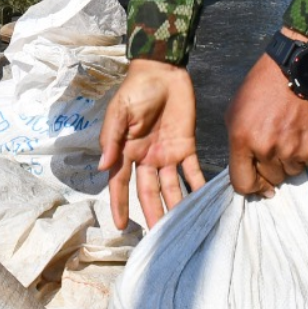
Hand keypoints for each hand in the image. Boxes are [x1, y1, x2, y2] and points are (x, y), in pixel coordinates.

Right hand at [98, 59, 205, 229]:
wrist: (163, 71)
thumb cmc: (136, 90)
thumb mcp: (119, 112)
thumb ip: (111, 139)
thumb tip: (102, 167)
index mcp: (127, 151)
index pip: (120, 184)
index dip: (120, 205)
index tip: (121, 226)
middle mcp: (146, 158)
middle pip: (149, 192)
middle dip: (153, 213)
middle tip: (159, 237)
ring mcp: (167, 154)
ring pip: (172, 187)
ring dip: (176, 206)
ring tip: (183, 227)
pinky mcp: (186, 146)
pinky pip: (193, 170)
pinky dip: (199, 185)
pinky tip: (205, 203)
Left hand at [224, 51, 307, 196]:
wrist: (296, 68)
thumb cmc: (261, 88)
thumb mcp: (235, 113)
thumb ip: (238, 145)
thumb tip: (249, 172)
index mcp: (243, 139)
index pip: (243, 185)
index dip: (249, 187)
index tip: (255, 183)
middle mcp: (267, 148)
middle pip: (269, 181)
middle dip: (269, 170)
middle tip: (273, 150)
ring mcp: (292, 149)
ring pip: (290, 174)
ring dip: (288, 161)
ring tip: (287, 137)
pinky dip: (305, 154)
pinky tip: (301, 133)